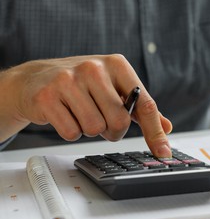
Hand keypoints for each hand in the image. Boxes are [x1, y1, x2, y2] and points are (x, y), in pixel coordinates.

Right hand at [0, 54, 172, 155]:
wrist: (35, 78)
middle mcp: (94, 68)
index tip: (163, 153)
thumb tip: (166, 127)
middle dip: (112, 130)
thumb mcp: (114, 87)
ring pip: (95, 128)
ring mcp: (69, 81)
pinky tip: (65, 115)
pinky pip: (71, 132)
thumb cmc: (82, 84)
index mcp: (117, 65)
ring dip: (90, 130)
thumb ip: (141, 107)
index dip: (155, 132)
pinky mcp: (47, 97)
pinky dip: (71, 131)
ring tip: (81, 113)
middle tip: (102, 120)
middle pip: (119, 121)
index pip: (144, 104)